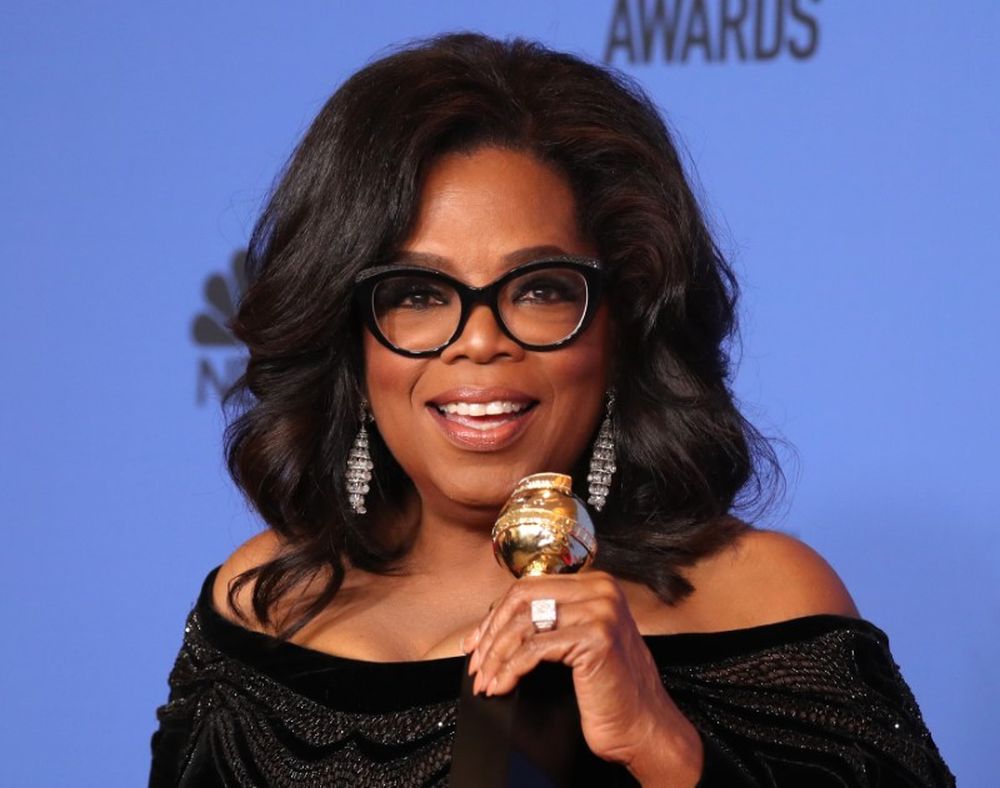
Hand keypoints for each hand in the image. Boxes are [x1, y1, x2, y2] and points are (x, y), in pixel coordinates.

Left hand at [462, 571, 702, 784]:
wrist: (646, 729)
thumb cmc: (612, 693)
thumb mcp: (578, 644)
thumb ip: (550, 622)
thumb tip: (495, 623)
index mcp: (597, 584)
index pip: (530, 587)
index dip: (496, 615)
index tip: (476, 641)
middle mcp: (601, 590)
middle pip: (522, 598)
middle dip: (490, 633)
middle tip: (474, 662)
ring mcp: (601, 611)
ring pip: (523, 624)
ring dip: (495, 656)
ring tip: (484, 680)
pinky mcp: (595, 638)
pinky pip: (534, 649)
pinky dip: (510, 669)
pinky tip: (501, 686)